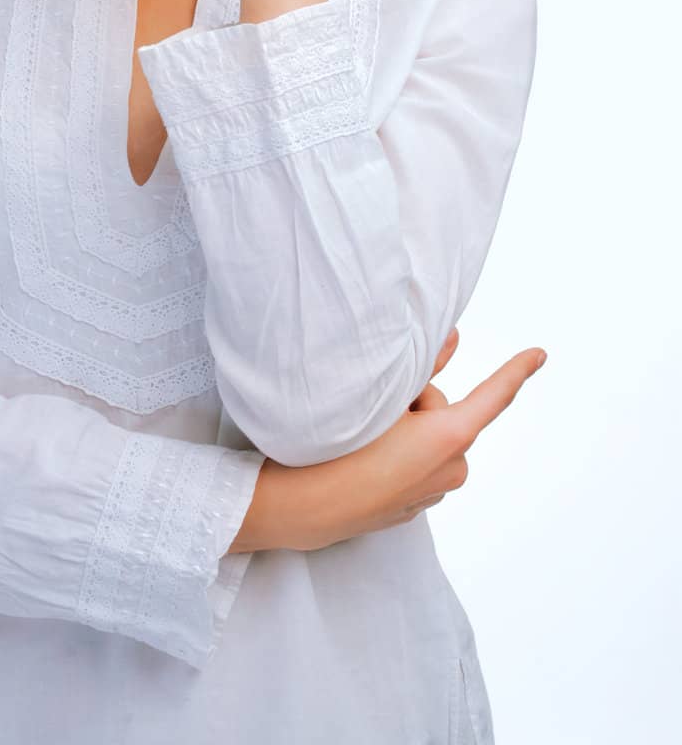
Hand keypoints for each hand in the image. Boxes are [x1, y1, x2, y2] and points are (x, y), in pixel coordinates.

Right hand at [233, 331, 548, 553]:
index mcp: (449, 438)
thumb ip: (424, 365)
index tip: (540, 354)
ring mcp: (432, 493)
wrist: (304, 508)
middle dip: (412, 403)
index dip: (516, 371)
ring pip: (425, 438)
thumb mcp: (382, 399)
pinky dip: (395, 455)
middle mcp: (451, 468)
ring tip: (363, 438)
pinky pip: (412, 465)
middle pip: (440, 410)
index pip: (492, 396)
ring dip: (403, 429)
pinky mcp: (411, 509)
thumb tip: (455, 335)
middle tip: (373, 411)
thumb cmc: (341, 448)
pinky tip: (363, 462)